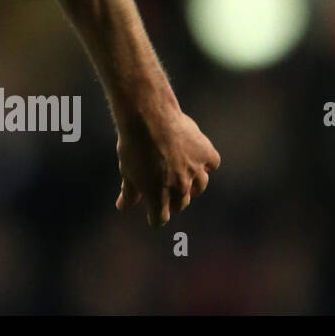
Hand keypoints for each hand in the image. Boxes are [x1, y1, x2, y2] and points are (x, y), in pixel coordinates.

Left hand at [114, 106, 219, 227]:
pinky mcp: (205, 153)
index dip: (156, 217)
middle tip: (166, 188)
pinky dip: (206, 162)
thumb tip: (123, 207)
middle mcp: (179, 187)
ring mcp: (194, 171)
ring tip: (184, 176)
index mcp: (157, 195)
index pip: (160, 218)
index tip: (154, 215)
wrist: (148, 117)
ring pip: (199, 186)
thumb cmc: (133, 145)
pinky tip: (198, 157)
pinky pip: (212, 164)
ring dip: (192, 185)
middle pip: (180, 202)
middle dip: (172, 199)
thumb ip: (129, 192)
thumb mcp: (127, 170)